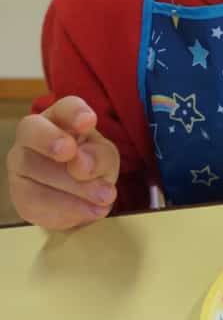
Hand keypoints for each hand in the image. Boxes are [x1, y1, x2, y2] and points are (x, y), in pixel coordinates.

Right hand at [6, 96, 119, 229]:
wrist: (79, 195)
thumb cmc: (91, 163)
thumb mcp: (105, 158)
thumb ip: (99, 157)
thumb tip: (81, 166)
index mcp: (60, 118)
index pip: (64, 107)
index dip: (75, 112)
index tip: (89, 122)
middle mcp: (33, 134)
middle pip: (34, 131)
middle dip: (52, 141)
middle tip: (76, 159)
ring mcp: (21, 163)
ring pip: (35, 169)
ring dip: (73, 187)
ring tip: (105, 198)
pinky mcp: (20, 194)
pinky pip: (35, 201)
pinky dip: (66, 209)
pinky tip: (90, 212)